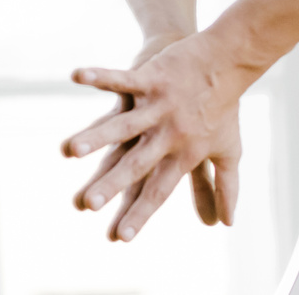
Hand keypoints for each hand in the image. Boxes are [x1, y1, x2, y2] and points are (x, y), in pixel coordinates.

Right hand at [61, 30, 256, 241]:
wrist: (228, 60)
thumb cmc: (224, 108)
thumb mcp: (228, 151)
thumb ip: (221, 188)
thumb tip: (223, 224)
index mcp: (183, 155)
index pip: (158, 191)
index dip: (140, 213)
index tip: (119, 238)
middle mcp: (169, 134)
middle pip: (137, 164)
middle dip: (111, 184)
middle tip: (87, 204)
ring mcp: (158, 106)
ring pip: (124, 126)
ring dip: (97, 137)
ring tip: (70, 151)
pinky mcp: (151, 78)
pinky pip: (123, 79)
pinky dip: (101, 77)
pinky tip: (77, 76)